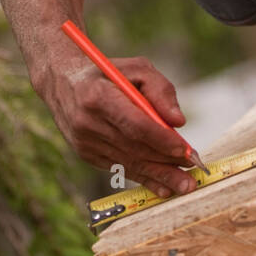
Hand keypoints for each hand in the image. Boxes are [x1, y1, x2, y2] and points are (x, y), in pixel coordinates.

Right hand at [31, 48, 197, 197]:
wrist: (63, 83)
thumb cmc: (108, 73)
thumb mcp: (136, 68)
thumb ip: (160, 90)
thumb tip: (178, 122)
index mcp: (98, 97)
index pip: (134, 124)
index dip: (161, 139)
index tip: (184, 150)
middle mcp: (87, 123)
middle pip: (133, 149)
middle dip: (165, 164)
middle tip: (192, 175)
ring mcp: (84, 142)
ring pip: (128, 163)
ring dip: (158, 176)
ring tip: (184, 185)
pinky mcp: (86, 154)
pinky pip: (120, 168)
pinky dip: (143, 177)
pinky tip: (163, 187)